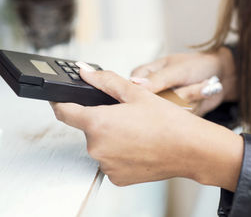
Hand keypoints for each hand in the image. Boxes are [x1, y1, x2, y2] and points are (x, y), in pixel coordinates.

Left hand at [51, 64, 242, 190]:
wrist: (191, 149)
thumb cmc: (167, 122)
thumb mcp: (135, 93)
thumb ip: (104, 80)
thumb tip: (85, 72)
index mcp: (98, 123)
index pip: (64, 112)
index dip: (60, 102)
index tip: (60, 100)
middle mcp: (97, 148)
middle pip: (88, 129)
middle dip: (100, 120)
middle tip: (124, 115)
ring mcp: (106, 165)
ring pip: (100, 145)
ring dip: (111, 137)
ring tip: (136, 131)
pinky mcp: (117, 178)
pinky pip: (110, 160)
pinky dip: (119, 153)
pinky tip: (137, 146)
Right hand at [130, 47, 236, 115]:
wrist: (222, 73)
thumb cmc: (198, 64)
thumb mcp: (178, 69)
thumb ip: (158, 79)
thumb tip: (138, 87)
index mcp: (143, 74)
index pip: (136, 91)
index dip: (153, 94)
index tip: (173, 88)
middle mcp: (150, 91)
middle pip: (154, 105)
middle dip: (182, 96)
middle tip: (202, 84)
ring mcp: (162, 104)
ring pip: (169, 113)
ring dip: (192, 100)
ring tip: (204, 86)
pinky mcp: (174, 116)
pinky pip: (180, 120)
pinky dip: (196, 107)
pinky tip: (202, 96)